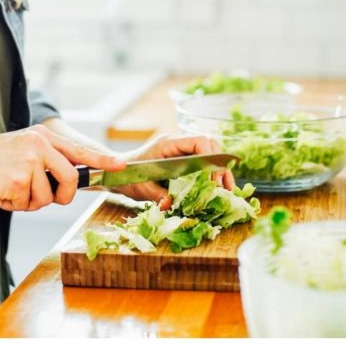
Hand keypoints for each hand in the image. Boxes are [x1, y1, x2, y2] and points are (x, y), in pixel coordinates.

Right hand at [0, 125, 125, 211]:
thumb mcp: (22, 147)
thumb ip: (47, 158)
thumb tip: (71, 179)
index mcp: (42, 136)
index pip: (79, 149)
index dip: (102, 160)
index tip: (120, 166)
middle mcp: (39, 145)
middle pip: (70, 179)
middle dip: (61, 196)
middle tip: (43, 198)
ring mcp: (29, 162)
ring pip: (47, 198)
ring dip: (29, 202)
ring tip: (9, 188)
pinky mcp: (18, 181)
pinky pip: (26, 205)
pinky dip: (13, 205)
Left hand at [113, 135, 235, 209]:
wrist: (117, 172)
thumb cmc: (126, 176)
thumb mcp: (141, 187)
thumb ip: (156, 194)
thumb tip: (170, 204)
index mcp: (168, 144)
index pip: (199, 141)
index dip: (211, 158)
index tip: (214, 180)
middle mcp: (178, 144)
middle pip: (210, 145)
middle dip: (219, 166)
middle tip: (223, 188)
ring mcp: (181, 151)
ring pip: (209, 154)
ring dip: (220, 171)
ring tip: (228, 190)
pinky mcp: (183, 160)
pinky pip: (203, 162)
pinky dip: (213, 174)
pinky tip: (219, 189)